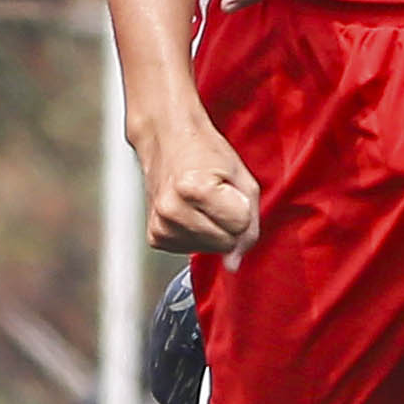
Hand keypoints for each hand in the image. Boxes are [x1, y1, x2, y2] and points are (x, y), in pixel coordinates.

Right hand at [133, 107, 260, 255]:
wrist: (168, 140)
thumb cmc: (205, 153)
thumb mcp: (241, 178)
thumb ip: (249, 224)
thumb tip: (234, 264)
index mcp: (194, 188)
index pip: (240, 226)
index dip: (242, 210)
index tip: (228, 192)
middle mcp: (171, 209)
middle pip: (225, 243)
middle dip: (228, 223)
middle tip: (215, 197)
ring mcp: (160, 224)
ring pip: (209, 250)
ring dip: (212, 230)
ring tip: (200, 203)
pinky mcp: (154, 236)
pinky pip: (191, 250)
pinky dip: (196, 235)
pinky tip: (189, 213)